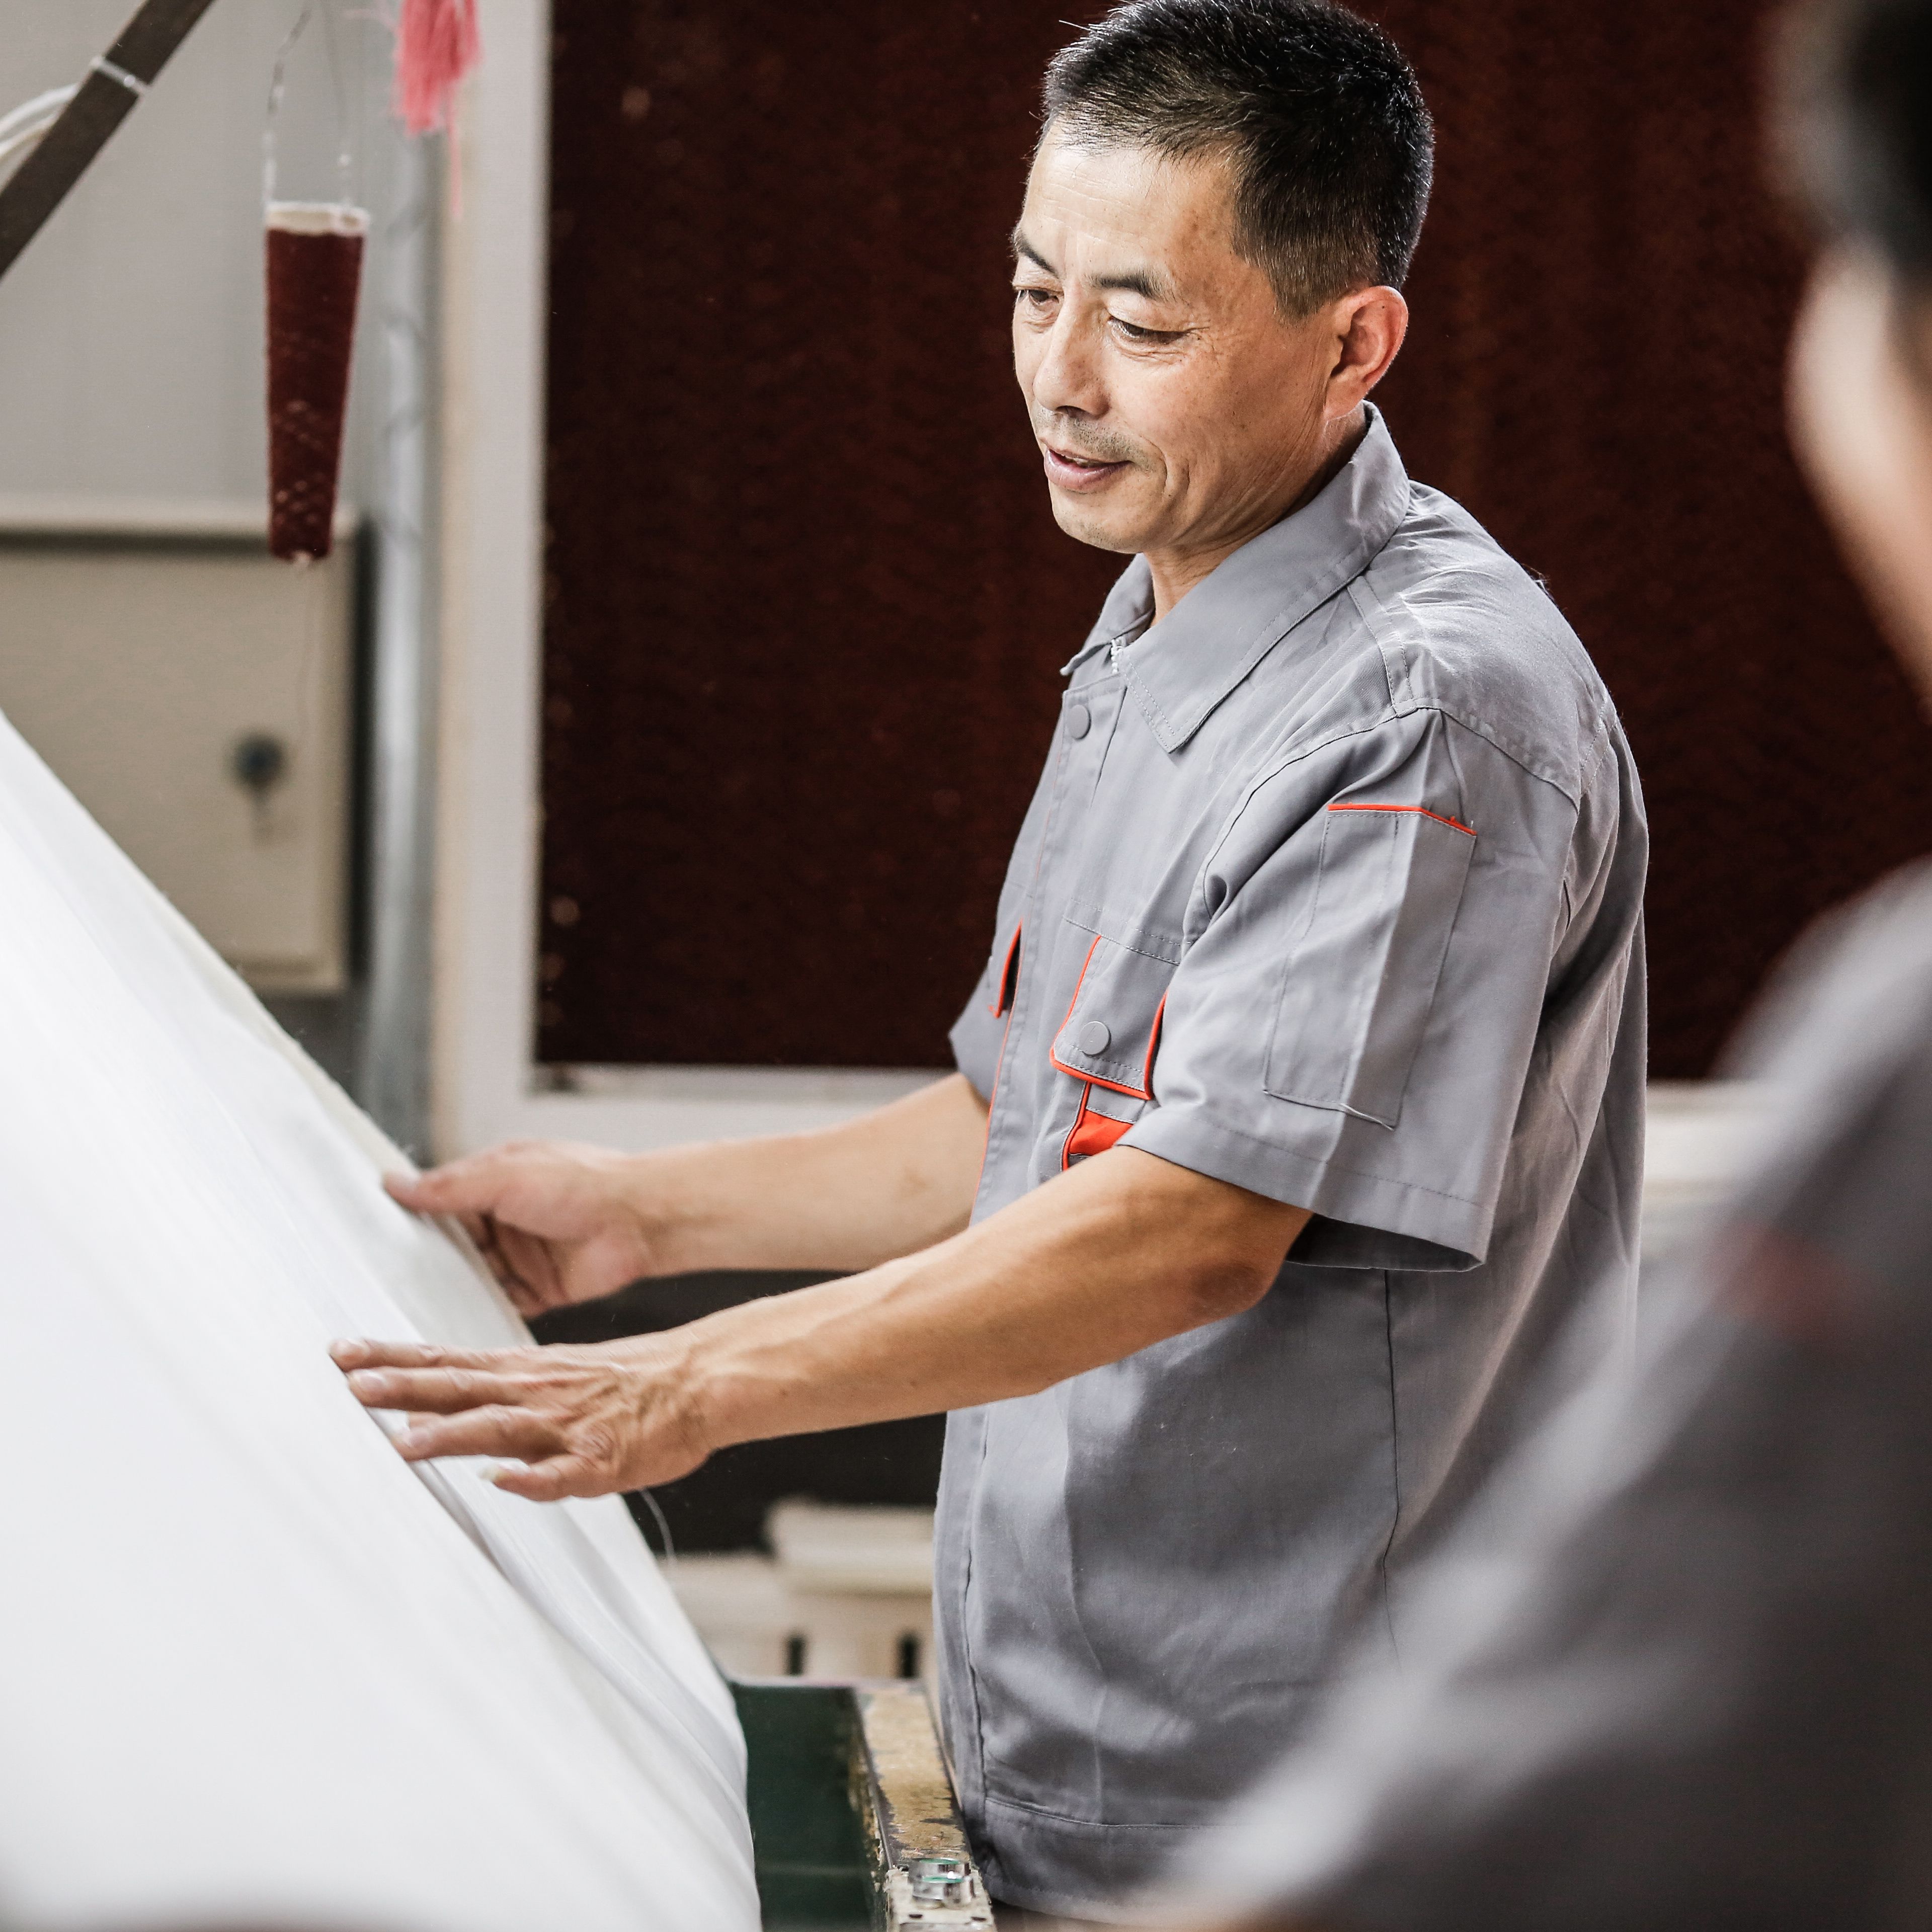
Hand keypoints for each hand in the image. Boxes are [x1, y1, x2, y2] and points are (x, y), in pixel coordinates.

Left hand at [332, 1334, 708, 1499]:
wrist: (697, 1379)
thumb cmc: (625, 1382)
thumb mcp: (553, 1371)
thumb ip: (497, 1388)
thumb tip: (433, 1403)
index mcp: (521, 1371)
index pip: (444, 1362)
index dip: (392, 1359)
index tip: (343, 1353)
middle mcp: (535, 1392)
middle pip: (460, 1388)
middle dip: (403, 1389)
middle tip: (352, 1385)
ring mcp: (568, 1425)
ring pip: (502, 1429)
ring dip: (454, 1436)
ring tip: (408, 1444)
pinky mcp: (604, 1459)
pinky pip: (565, 1473)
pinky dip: (535, 1478)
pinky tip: (507, 1484)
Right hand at [385, 1140, 665, 1316]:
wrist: (641, 1220)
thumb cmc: (582, 1183)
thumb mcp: (506, 1177)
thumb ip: (450, 1187)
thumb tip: (395, 1183)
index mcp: (494, 1183)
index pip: (440, 1203)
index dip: (412, 1220)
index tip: (373, 1239)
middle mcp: (505, 1220)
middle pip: (452, 1247)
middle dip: (427, 1263)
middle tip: (384, 1282)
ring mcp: (522, 1257)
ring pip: (473, 1278)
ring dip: (451, 1290)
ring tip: (410, 1308)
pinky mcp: (539, 1289)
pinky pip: (501, 1303)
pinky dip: (481, 1312)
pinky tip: (454, 1326)